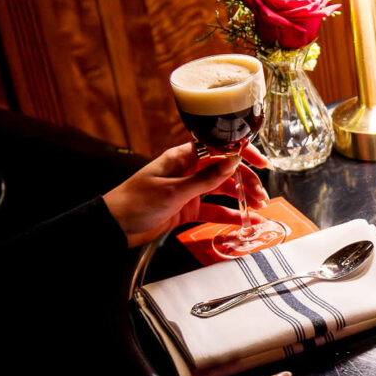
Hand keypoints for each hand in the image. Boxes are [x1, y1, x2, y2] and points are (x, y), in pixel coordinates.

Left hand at [103, 142, 268, 247]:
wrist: (114, 227)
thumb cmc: (135, 202)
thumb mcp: (174, 190)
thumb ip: (206, 178)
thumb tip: (233, 161)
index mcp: (182, 157)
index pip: (218, 148)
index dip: (242, 153)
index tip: (261, 162)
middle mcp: (188, 171)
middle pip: (225, 171)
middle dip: (246, 181)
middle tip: (261, 195)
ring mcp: (189, 190)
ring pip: (222, 190)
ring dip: (241, 198)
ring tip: (258, 208)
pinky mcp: (187, 208)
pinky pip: (213, 210)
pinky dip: (229, 215)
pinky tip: (243, 220)